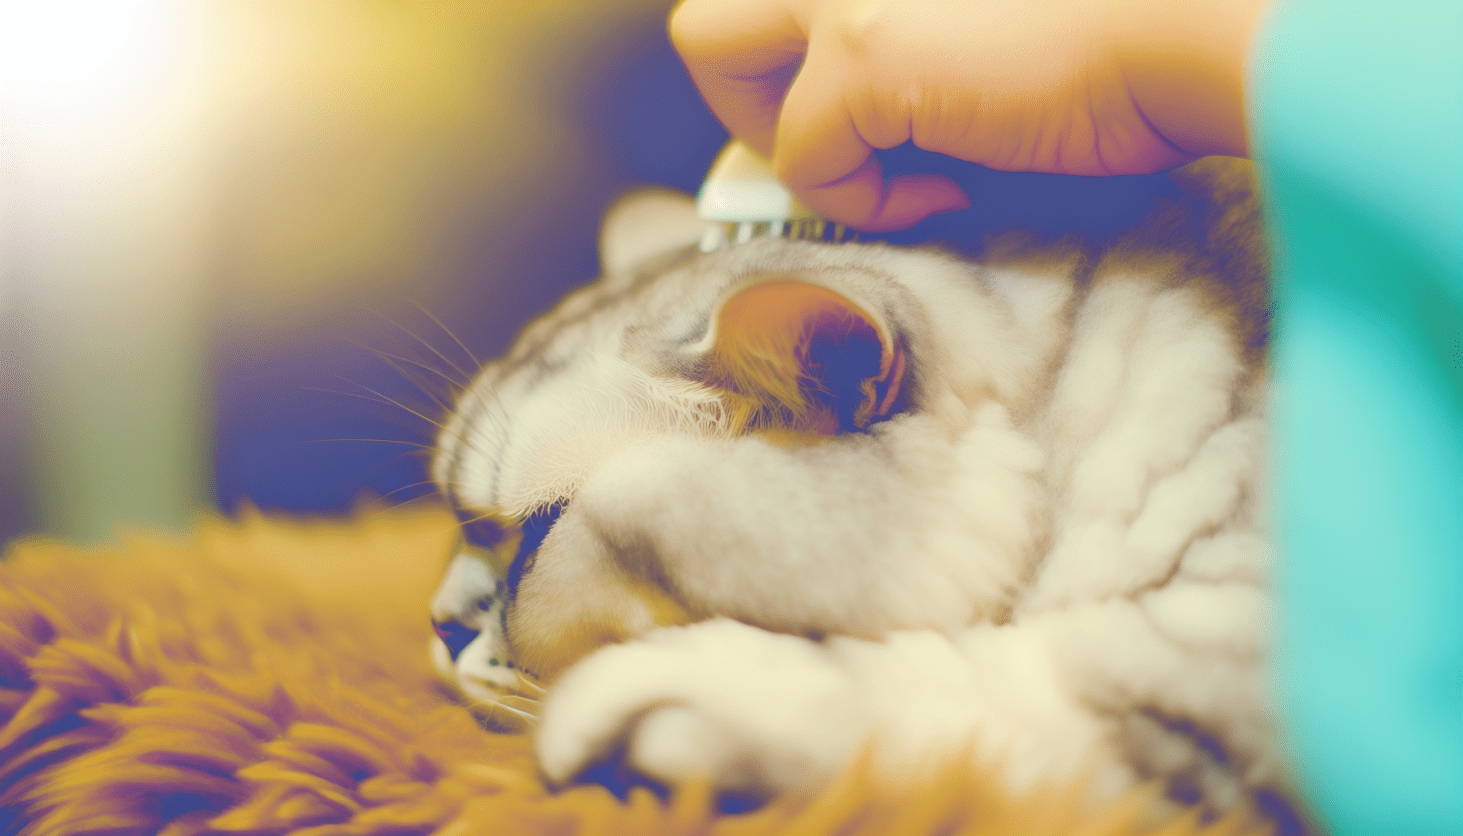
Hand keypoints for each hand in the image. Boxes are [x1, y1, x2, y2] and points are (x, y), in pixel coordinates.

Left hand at [671, 0, 1269, 230]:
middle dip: (752, 96)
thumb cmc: (1126, 32)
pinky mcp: (864, 52)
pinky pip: (803, 161)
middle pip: (710, 9)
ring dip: (781, 132)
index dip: (794, 72)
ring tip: (883, 162)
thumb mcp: (978, 28)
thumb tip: (858, 122)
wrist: (1200, 26)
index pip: (772, 7)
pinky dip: (869, 200)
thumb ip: (907, 48)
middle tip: (843, 139)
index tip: (871, 126)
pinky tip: (955, 189)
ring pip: (708, 50)